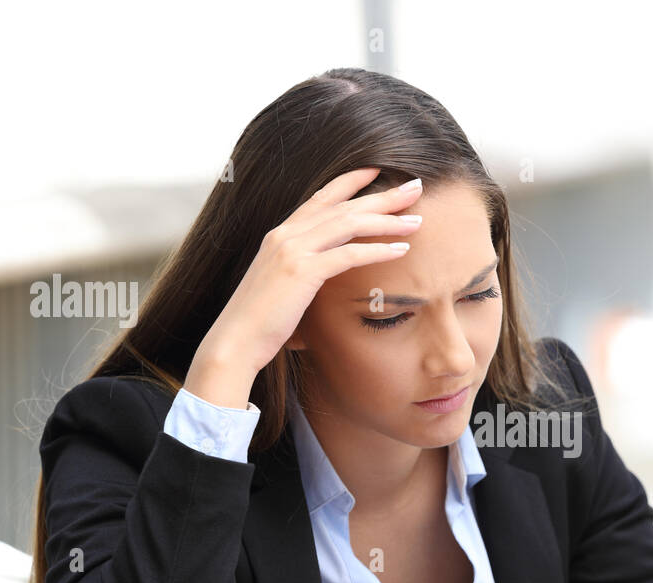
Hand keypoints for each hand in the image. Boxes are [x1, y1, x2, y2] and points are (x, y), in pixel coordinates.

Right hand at [183, 167, 423, 407]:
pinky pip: (348, 254)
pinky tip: (401, 250)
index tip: (377, 171)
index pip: (321, 198)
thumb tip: (322, 272)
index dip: (350, 181)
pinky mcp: (301, 271)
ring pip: (349, 224)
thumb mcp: (281, 285)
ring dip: (387, 220)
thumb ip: (301, 270)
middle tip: (415, 186)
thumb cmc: (260, 322)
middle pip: (343, 205)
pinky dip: (377, 250)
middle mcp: (285, 235)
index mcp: (280, 235)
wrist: (235, 341)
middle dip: (382, 195)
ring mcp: (292, 250)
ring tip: (417, 220)